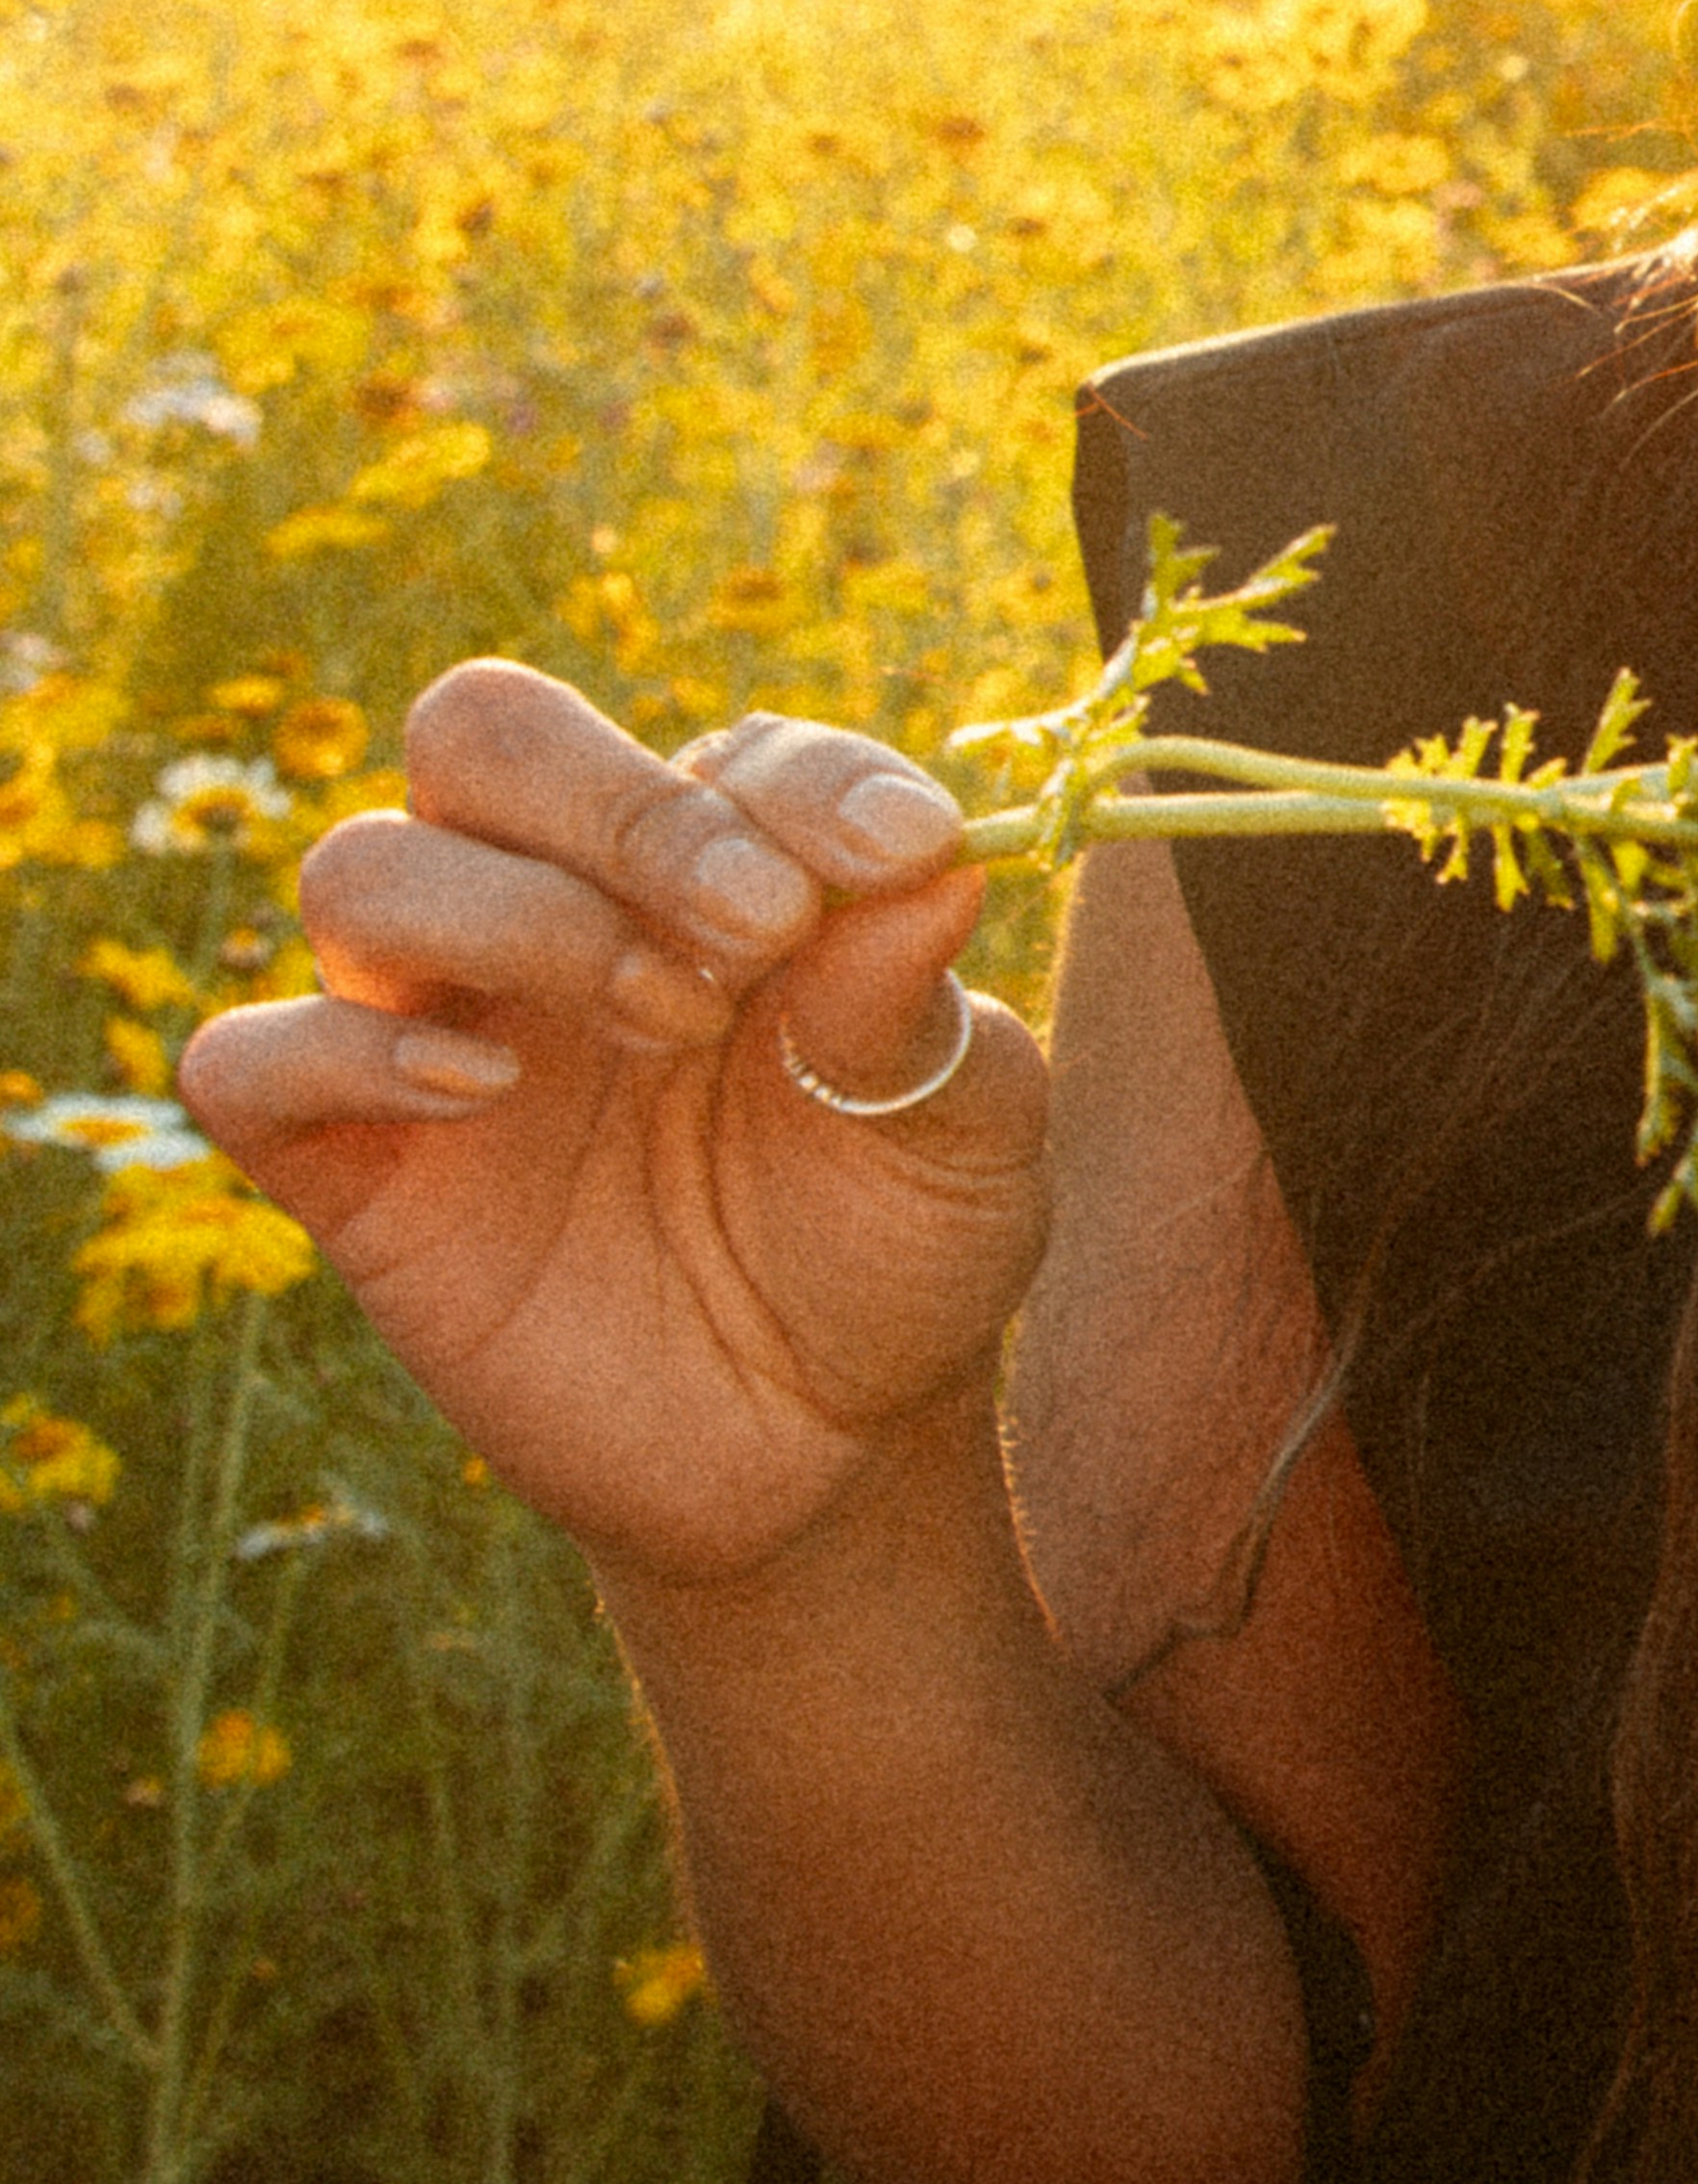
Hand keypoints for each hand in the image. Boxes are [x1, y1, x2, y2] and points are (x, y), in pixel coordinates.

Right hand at [178, 677, 1047, 1594]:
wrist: (827, 1447)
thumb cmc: (894, 1246)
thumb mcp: (960, 1128)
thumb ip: (920, 999)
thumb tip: (931, 862)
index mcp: (712, 865)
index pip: (718, 750)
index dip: (806, 784)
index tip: (902, 854)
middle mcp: (555, 912)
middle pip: (482, 735)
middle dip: (619, 806)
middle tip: (755, 927)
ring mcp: (441, 1027)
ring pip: (361, 871)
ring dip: (513, 916)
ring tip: (665, 1023)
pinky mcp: (358, 1171)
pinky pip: (250, 1062)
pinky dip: (342, 1050)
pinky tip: (480, 1089)